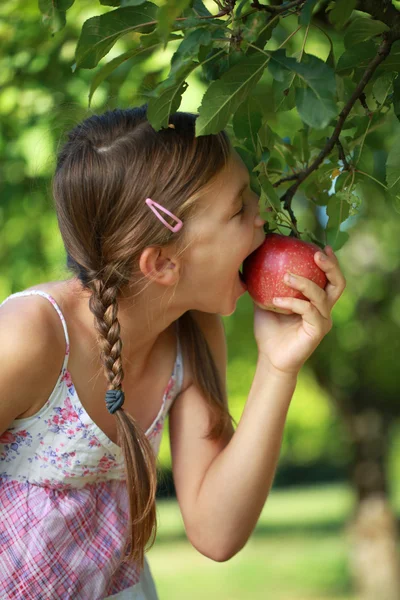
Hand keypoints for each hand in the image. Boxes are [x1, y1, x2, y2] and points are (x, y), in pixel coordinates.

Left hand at [253, 246, 345, 376]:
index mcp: (317, 301)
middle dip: (330, 266)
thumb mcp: (266, 301)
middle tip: (315, 254)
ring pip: (321, 296)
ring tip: (286, 276)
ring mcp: (322, 321)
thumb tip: (254, 261)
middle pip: (338, 284)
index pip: (329, 278)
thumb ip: (266, 284)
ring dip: (304, 283)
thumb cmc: (269, 330)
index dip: (330, 262)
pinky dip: (293, 302)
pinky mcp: (317, 331)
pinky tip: (276, 300)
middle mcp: (324, 310)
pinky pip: (308, 310)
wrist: (269, 358)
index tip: (320, 246)